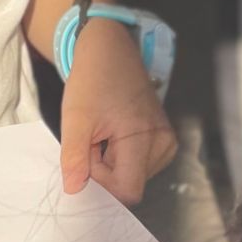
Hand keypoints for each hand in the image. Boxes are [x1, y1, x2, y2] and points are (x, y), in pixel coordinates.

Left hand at [59, 19, 177, 203]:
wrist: (110, 51)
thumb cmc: (92, 80)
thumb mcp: (75, 118)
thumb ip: (75, 158)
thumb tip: (75, 191)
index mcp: (144, 137)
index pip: (127, 190)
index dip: (102, 184)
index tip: (86, 158)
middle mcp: (163, 144)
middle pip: (129, 184)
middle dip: (103, 170)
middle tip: (91, 140)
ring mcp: (166, 142)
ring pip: (132, 176)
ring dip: (110, 164)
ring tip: (102, 134)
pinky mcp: (163, 140)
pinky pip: (138, 165)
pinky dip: (120, 156)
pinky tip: (112, 134)